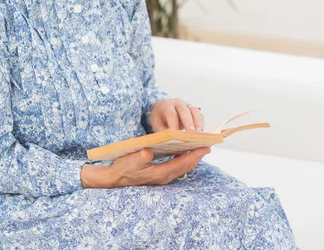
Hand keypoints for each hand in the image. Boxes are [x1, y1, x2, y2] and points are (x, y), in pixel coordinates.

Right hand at [81, 147, 210, 187]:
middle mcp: (164, 177)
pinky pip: (178, 166)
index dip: (194, 155)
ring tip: (201, 146)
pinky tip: (186, 150)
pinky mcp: (161, 174)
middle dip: (198, 156)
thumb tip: (148, 152)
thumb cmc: (122, 168)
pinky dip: (185, 158)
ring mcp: (163, 177)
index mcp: (159, 174)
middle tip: (208, 144)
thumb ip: (139, 157)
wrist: (115, 179)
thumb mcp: (129, 161)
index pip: (181, 164)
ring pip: (183, 167)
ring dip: (193, 157)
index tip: (205, 147)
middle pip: (186, 166)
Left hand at [148, 98, 204, 132]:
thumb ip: (163, 131)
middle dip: (189, 123)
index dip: (174, 124)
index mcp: (166, 105)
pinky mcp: (194, 109)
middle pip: (185, 111)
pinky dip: (201, 123)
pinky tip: (201, 133)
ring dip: (197, 122)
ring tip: (199, 134)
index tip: (177, 136)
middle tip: (192, 134)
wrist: (162, 108)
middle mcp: (178, 103)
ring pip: (195, 110)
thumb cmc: (159, 118)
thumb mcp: (157, 124)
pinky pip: (199, 114)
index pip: (171, 114)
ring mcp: (187, 104)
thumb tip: (171, 140)